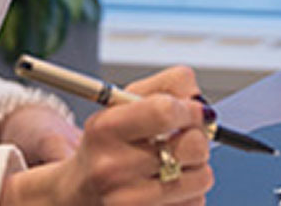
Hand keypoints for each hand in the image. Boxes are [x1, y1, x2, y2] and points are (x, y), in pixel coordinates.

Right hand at [0, 66, 213, 205]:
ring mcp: (128, 203)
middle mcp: (112, 168)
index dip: (189, 109)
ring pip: (202, 177)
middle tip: (184, 138)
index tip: (191, 111)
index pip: (165, 111)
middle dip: (199, 137)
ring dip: (197, 167)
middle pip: (193, 146)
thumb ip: (169, 85)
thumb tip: (202, 104)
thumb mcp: (126, 102)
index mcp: (105, 129)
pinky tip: (168, 187)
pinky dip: (191, 193)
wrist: (78, 193)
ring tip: (174, 164)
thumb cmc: (110, 141)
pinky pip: (197, 202)